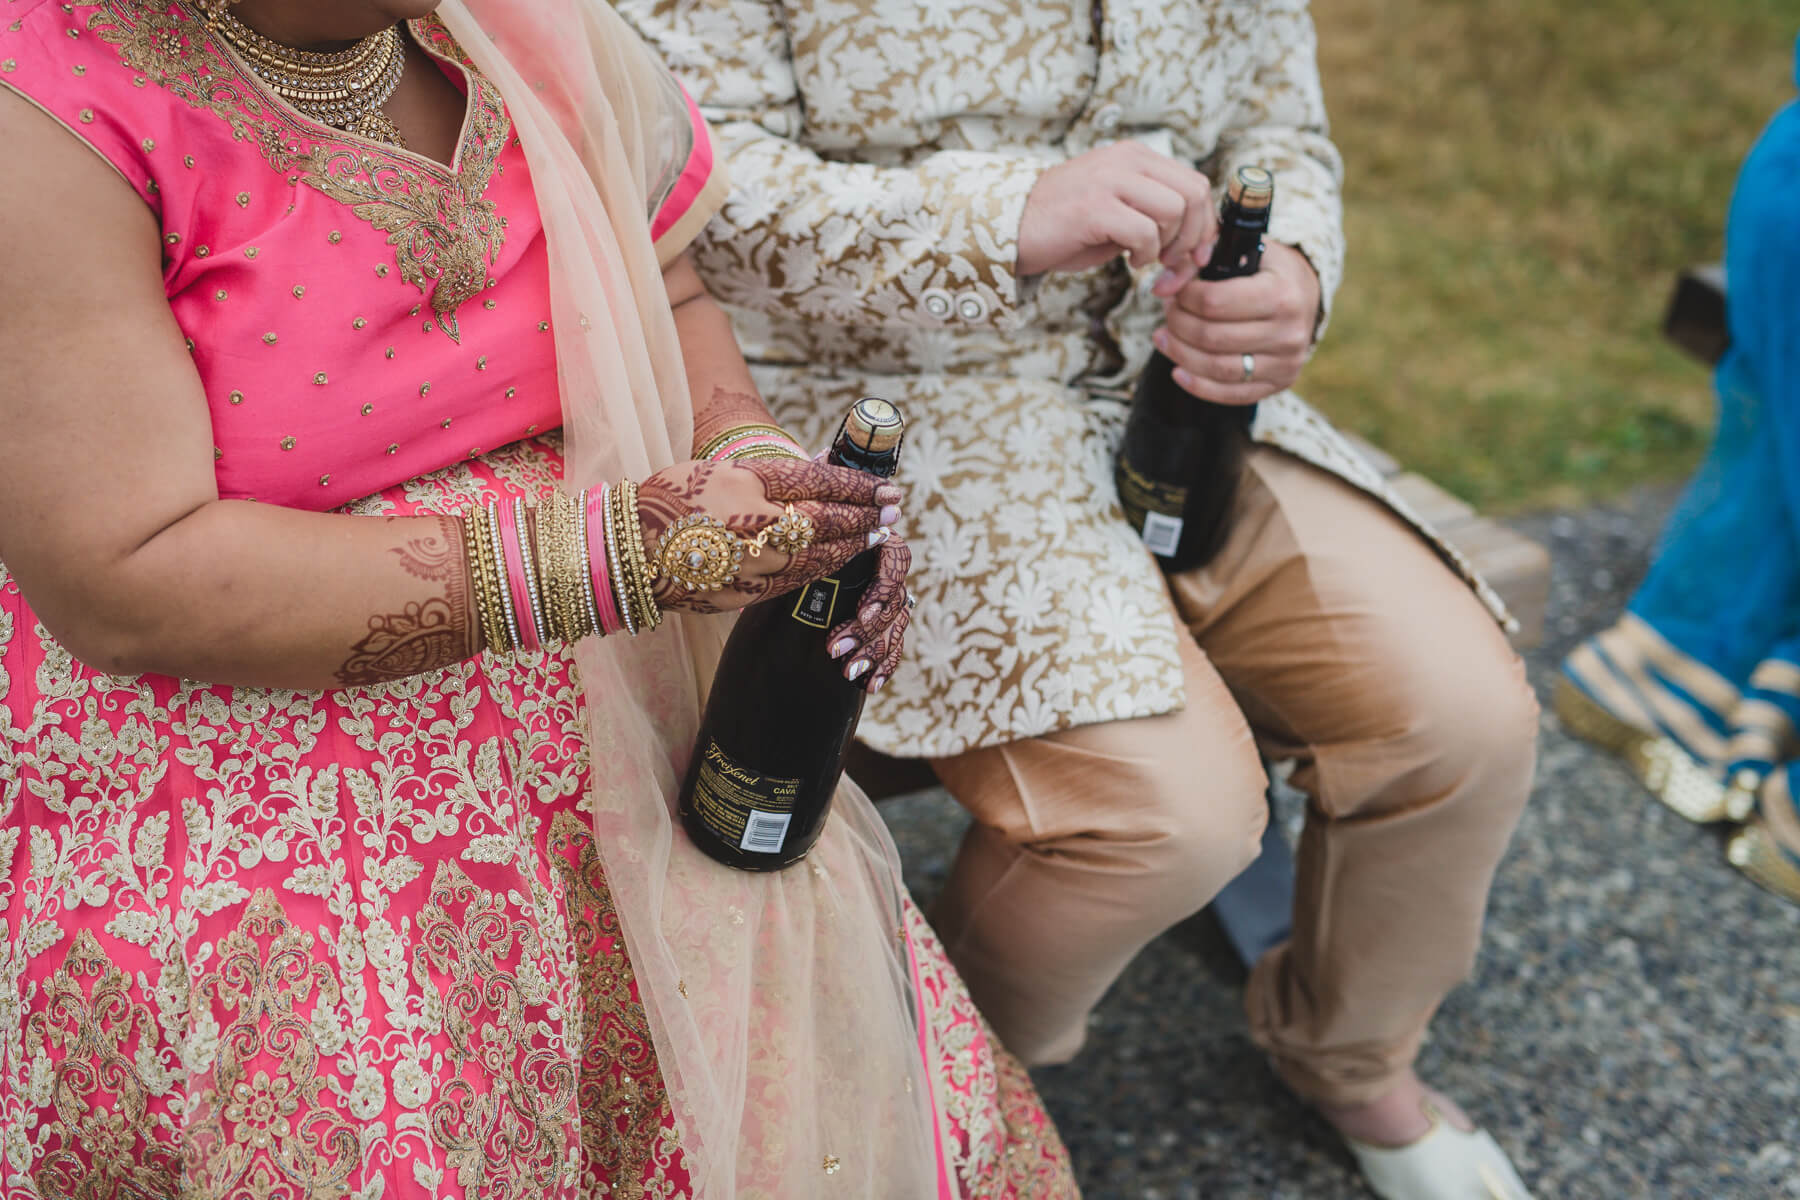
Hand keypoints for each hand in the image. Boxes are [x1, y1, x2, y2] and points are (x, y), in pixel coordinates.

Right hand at [634, 457, 910, 685]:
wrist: (630, 552)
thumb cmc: (672, 501)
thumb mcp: (722, 472)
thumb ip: (774, 475)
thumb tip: (823, 466)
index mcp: (750, 488)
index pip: (819, 484)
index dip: (858, 486)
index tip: (886, 487)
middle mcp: (758, 526)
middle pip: (829, 521)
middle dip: (867, 515)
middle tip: (894, 510)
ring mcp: (755, 565)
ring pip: (821, 556)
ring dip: (855, 544)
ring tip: (877, 534)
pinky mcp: (749, 593)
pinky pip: (799, 580)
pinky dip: (827, 568)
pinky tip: (841, 560)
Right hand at [1017, 142, 1216, 277]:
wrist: (1012, 228)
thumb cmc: (1066, 226)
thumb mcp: (1119, 209)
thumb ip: (1154, 213)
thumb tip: (1196, 243)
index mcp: (1135, 157)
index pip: (1195, 183)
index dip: (1205, 224)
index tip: (1197, 254)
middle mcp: (1126, 160)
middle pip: (1193, 194)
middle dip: (1193, 237)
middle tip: (1172, 261)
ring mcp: (1110, 180)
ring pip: (1174, 211)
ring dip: (1167, 245)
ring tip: (1145, 258)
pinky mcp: (1095, 207)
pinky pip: (1145, 232)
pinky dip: (1145, 254)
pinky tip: (1128, 261)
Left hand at [1152, 241, 1322, 404]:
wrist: (1305, 293)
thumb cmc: (1265, 269)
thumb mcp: (1239, 249)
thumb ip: (1197, 260)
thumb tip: (1160, 289)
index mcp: (1281, 293)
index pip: (1214, 302)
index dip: (1183, 298)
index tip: (1175, 292)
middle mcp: (1288, 332)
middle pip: (1212, 338)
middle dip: (1178, 325)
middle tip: (1167, 314)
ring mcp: (1286, 362)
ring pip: (1218, 368)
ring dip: (1181, 355)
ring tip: (1163, 339)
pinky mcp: (1279, 383)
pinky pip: (1231, 394)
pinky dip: (1198, 385)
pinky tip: (1178, 371)